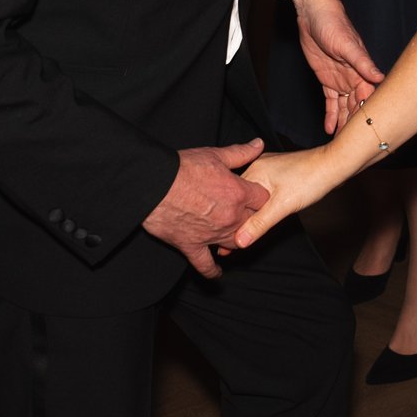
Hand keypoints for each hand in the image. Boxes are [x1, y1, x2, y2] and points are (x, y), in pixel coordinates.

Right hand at [141, 141, 269, 277]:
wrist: (152, 185)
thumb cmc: (182, 168)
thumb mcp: (215, 155)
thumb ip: (240, 153)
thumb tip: (258, 144)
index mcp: (238, 193)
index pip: (263, 200)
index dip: (260, 197)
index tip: (256, 196)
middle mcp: (230, 217)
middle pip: (252, 223)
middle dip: (251, 219)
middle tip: (246, 216)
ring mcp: (212, 234)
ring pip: (234, 243)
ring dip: (236, 240)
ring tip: (234, 237)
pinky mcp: (192, 246)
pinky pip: (205, 264)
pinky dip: (212, 270)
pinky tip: (217, 273)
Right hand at [235, 147, 346, 250]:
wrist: (336, 165)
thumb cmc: (312, 179)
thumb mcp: (283, 206)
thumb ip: (259, 223)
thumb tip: (239, 241)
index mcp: (254, 170)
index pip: (234, 198)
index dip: (231, 220)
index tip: (225, 240)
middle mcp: (259, 166)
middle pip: (242, 197)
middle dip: (239, 217)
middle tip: (231, 241)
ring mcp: (270, 168)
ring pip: (253, 195)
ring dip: (251, 212)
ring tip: (243, 233)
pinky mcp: (281, 173)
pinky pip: (264, 192)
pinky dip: (262, 205)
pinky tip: (262, 216)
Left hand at [291, 0, 384, 134]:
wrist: (314, 14)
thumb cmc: (333, 23)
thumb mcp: (347, 44)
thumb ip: (363, 63)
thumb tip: (380, 77)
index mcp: (362, 70)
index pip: (369, 97)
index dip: (370, 114)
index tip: (371, 132)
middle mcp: (354, 78)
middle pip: (358, 106)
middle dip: (358, 124)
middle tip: (356, 145)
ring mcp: (341, 80)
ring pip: (345, 107)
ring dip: (344, 124)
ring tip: (342, 144)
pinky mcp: (327, 79)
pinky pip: (331, 101)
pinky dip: (331, 115)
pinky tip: (330, 129)